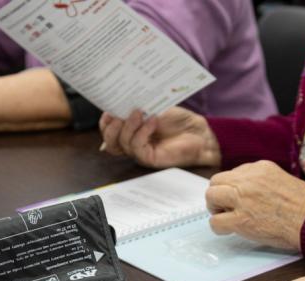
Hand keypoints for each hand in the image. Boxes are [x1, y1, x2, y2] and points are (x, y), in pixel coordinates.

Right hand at [99, 107, 220, 167]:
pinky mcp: (151, 159)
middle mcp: (133, 144)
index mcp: (130, 132)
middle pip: (111, 143)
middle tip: (117, 113)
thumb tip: (119, 97)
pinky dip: (142, 133)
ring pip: (123, 144)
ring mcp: (141, 153)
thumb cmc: (178, 121)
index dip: (105, 124)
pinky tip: (152, 121)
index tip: (107, 110)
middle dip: (111, 128)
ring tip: (139, 112)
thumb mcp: (153, 107)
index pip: (109, 133)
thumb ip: (136, 106)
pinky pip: (138, 148)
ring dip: (129, 126)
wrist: (199, 133)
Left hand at [206, 161, 304, 250]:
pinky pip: (215, 222)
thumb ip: (261, 181)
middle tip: (226, 207)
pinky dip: (218, 227)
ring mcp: (243, 198)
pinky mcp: (241, 220)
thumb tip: (246, 191)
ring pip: (211, 196)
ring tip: (226, 217)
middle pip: (216, 181)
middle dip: (218, 194)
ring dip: (215, 207)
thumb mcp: (282, 179)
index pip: (233, 173)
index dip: (232, 187)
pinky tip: (229, 230)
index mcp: (260, 167)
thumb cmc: (304, 205)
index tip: (238, 197)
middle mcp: (248, 179)